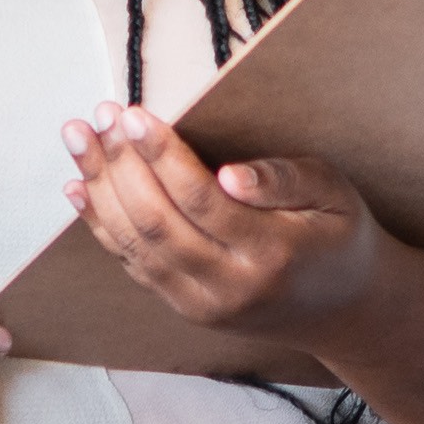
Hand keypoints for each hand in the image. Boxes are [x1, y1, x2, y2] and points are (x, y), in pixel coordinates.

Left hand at [59, 105, 383, 337]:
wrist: (344, 310)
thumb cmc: (338, 237)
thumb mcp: (333, 194)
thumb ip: (283, 179)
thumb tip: (227, 175)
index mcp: (271, 253)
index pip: (199, 200)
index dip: (160, 154)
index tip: (132, 113)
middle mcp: (230, 287)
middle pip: (156, 223)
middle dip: (119, 164)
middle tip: (98, 115)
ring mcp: (202, 305)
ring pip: (135, 245)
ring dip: (100, 188)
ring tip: (78, 137)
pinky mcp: (186, 309)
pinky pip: (133, 264)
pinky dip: (101, 224)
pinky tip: (79, 186)